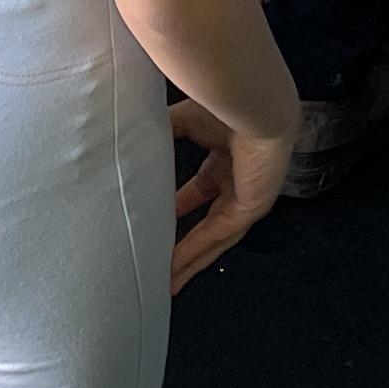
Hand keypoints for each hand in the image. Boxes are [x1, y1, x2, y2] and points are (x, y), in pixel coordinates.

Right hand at [165, 96, 292, 290]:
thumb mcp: (183, 121)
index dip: (178, 209)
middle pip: (208, 224)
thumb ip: (162, 134)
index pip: (200, 193)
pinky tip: (173, 269)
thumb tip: (132, 141)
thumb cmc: (227, 106)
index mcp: (225, 161)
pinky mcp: (250, 210)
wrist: (256, 104)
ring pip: (213, 239)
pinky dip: (193, 253)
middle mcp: (236, 183)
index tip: (155, 221)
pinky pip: (215, 236)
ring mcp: (246, 200)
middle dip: (185, 247)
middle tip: (162, 266)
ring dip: (190, 261)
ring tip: (167, 283)